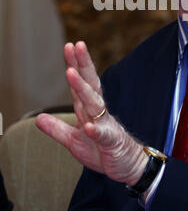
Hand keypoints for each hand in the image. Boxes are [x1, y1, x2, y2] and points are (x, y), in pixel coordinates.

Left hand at [35, 41, 147, 185]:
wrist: (127, 166)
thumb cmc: (101, 149)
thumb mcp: (73, 140)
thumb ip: (57, 129)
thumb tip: (38, 119)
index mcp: (88, 109)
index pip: (80, 83)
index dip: (74, 65)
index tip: (69, 46)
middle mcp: (98, 112)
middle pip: (90, 84)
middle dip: (83, 65)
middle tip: (78, 45)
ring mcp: (106, 124)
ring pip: (94, 104)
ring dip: (83, 89)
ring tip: (72, 75)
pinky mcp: (111, 141)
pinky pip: (103, 134)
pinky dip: (97, 130)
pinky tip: (90, 126)